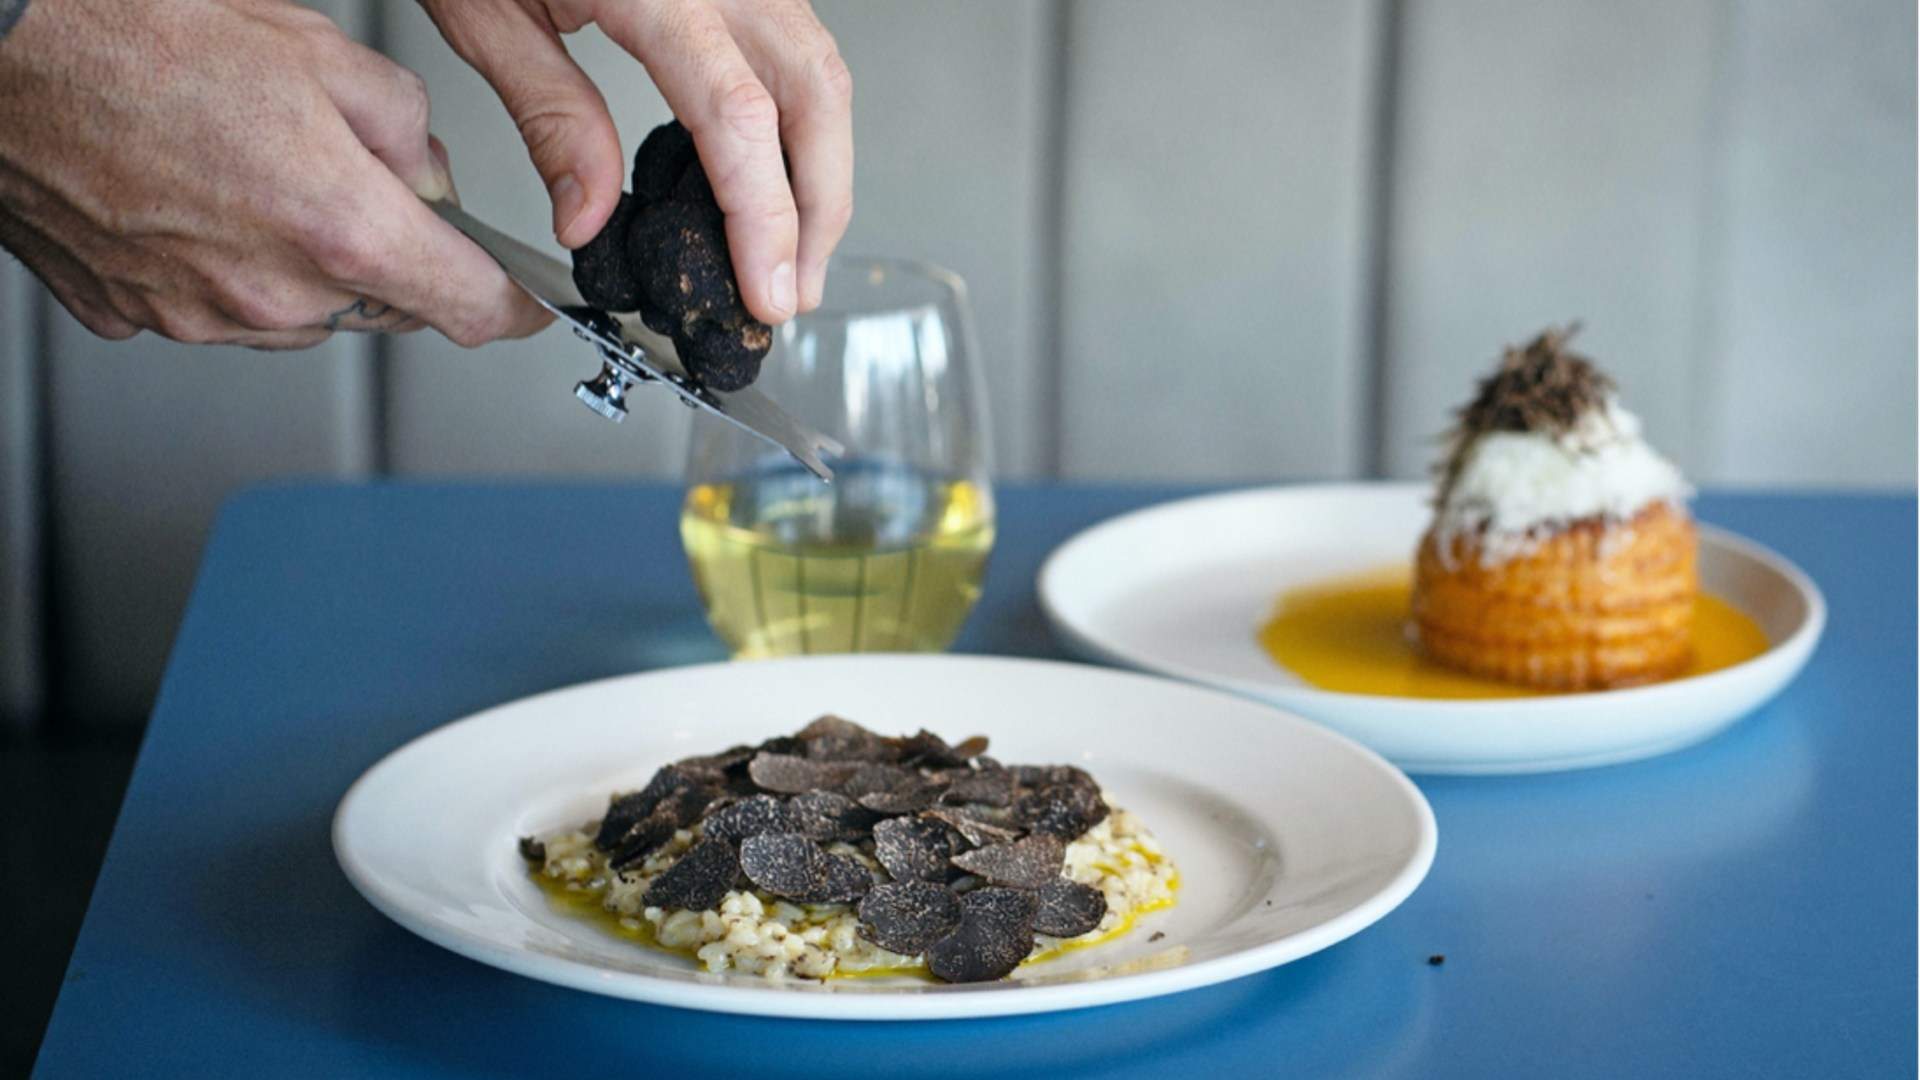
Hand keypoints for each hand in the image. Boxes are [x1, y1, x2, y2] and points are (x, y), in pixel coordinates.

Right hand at [0, 0, 549, 348]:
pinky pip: (216, 309)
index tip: (530, 306)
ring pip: (302, 316)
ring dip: (305, 266)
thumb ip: (409, 136)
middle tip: (344, 178)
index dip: (514, 309)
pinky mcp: (132, 316)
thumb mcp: (323, 54)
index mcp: (338, 230)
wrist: (1, 48)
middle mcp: (270, 294)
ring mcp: (196, 315)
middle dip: (389, 256)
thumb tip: (431, 184)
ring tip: (250, 172)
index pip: (472, 310)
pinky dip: (224, 269)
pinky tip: (193, 198)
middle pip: (383, 309)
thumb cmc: (138, 32)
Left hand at [417, 0, 853, 323]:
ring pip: (824, 76)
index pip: (738, 116)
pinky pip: (801, 52)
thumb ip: (549, 115)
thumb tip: (591, 217)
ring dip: (821, 176)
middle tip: (787, 295)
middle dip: (816, 211)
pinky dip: (802, 128)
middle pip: (815, 99)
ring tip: (788, 255)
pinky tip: (777, 181)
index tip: (766, 290)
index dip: (763, 217)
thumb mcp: (484, 8)